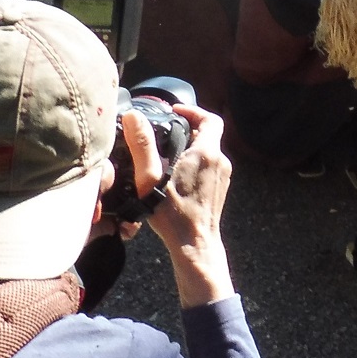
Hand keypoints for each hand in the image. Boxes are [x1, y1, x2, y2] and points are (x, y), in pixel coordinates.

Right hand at [122, 105, 232, 307]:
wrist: (195, 246)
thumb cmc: (173, 216)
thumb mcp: (151, 179)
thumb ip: (142, 146)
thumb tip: (133, 117)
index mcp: (207, 153)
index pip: (209, 118)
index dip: (193, 110)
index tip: (174, 112)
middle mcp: (220, 161)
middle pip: (208, 134)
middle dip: (188, 130)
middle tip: (166, 132)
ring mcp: (223, 176)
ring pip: (209, 150)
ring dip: (191, 147)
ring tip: (168, 154)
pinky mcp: (220, 188)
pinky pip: (210, 166)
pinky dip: (196, 162)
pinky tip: (176, 175)